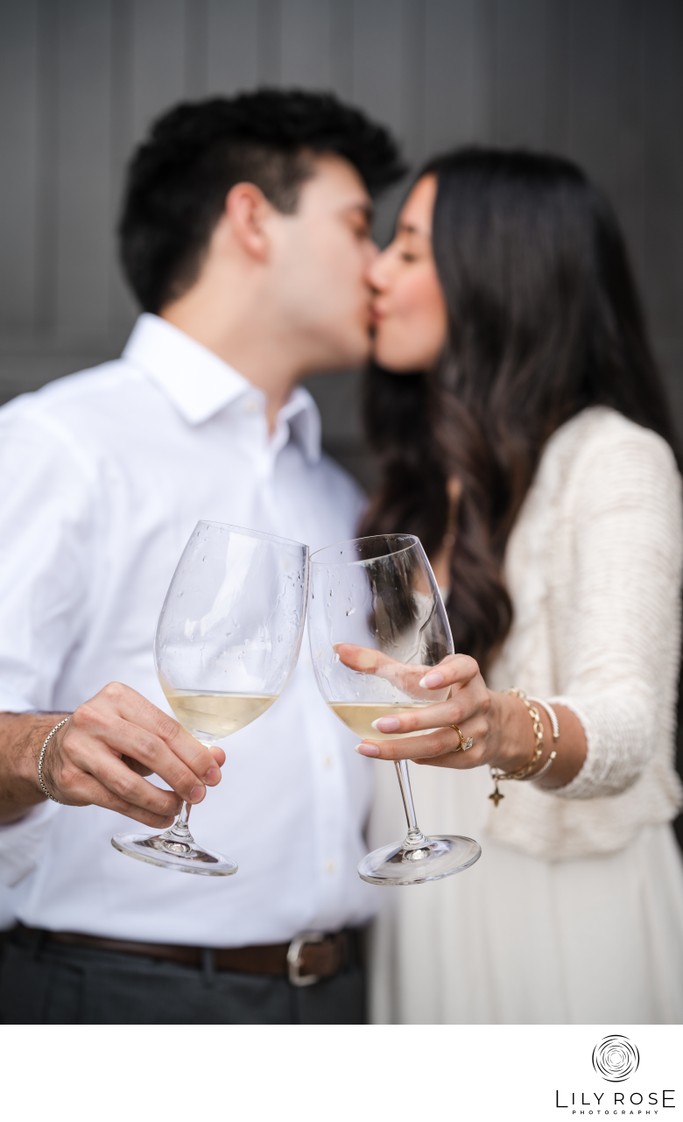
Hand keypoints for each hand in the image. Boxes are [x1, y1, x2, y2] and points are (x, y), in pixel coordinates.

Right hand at [40, 682, 224, 826]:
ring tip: (178, 809)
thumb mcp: (141, 730)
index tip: (213, 773)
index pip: (166, 727)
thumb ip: (178, 742)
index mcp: (118, 697)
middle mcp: (95, 718)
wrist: (52, 750)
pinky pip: (114, 801)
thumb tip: (217, 759)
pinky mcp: (71, 778)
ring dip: (161, 801)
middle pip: (150, 751)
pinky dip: (142, 813)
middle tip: (200, 794)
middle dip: (182, 776)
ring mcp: (79, 748)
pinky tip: (159, 817)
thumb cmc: (106, 737)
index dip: (194, 753)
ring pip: (130, 782)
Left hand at [346, 649, 513, 770]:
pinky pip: (441, 760)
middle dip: (412, 721)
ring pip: (441, 743)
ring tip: (369, 747)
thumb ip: (380, 664)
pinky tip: (390, 754)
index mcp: (466, 674)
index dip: (447, 674)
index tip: (425, 680)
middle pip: (449, 713)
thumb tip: (338, 649)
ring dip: (404, 747)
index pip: (464, 669)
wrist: (492, 724)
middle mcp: (476, 701)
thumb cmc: (444, 693)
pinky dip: (415, 758)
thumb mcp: (419, 675)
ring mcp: (478, 731)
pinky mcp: (473, 756)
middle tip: (379, 724)